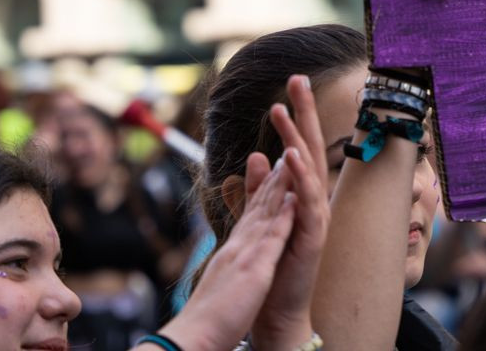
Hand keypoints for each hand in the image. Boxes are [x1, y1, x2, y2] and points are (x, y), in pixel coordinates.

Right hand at [164, 153, 296, 350]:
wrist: (192, 337)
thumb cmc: (207, 320)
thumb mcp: (221, 285)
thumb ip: (228, 269)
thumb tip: (230, 262)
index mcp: (232, 254)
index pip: (250, 217)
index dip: (262, 194)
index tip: (272, 173)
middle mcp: (237, 248)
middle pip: (258, 208)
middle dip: (273, 180)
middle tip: (284, 152)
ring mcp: (245, 255)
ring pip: (265, 214)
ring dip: (279, 187)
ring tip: (291, 161)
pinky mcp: (254, 269)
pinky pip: (271, 238)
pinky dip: (282, 216)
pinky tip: (292, 198)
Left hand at [250, 75, 331, 348]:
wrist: (277, 307)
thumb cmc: (275, 264)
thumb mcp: (264, 218)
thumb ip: (260, 188)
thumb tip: (258, 155)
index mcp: (302, 192)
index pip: (300, 144)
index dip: (297, 114)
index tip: (291, 82)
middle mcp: (313, 198)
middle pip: (311, 145)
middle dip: (304, 112)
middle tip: (296, 78)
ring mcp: (315, 215)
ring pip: (311, 168)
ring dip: (297, 138)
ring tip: (284, 111)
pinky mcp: (312, 234)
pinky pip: (308, 200)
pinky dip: (301, 177)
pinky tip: (291, 156)